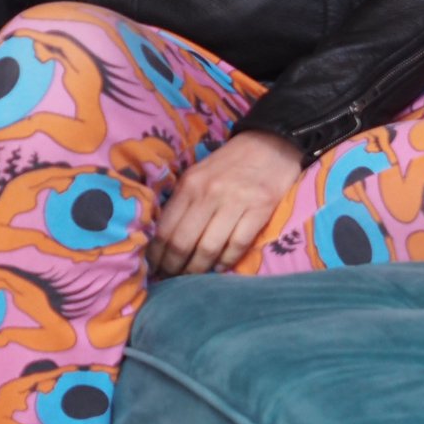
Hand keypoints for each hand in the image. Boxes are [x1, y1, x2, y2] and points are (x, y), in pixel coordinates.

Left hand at [152, 130, 304, 276]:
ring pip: (208, 248)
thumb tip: (163, 238)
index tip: (153, 268)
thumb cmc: (230, 162)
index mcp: (189, 184)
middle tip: (170, 280)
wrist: (270, 143)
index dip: (156, 255)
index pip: (165, 229)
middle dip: (173, 267)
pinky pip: (237, 245)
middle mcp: (209, 193)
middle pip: (183, 243)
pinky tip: (219, 268)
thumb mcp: (198, 173)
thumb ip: (183, 201)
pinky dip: (226, 262)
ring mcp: (235, 202)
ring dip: (198, 270)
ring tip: (193, 279)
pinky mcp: (260, 209)